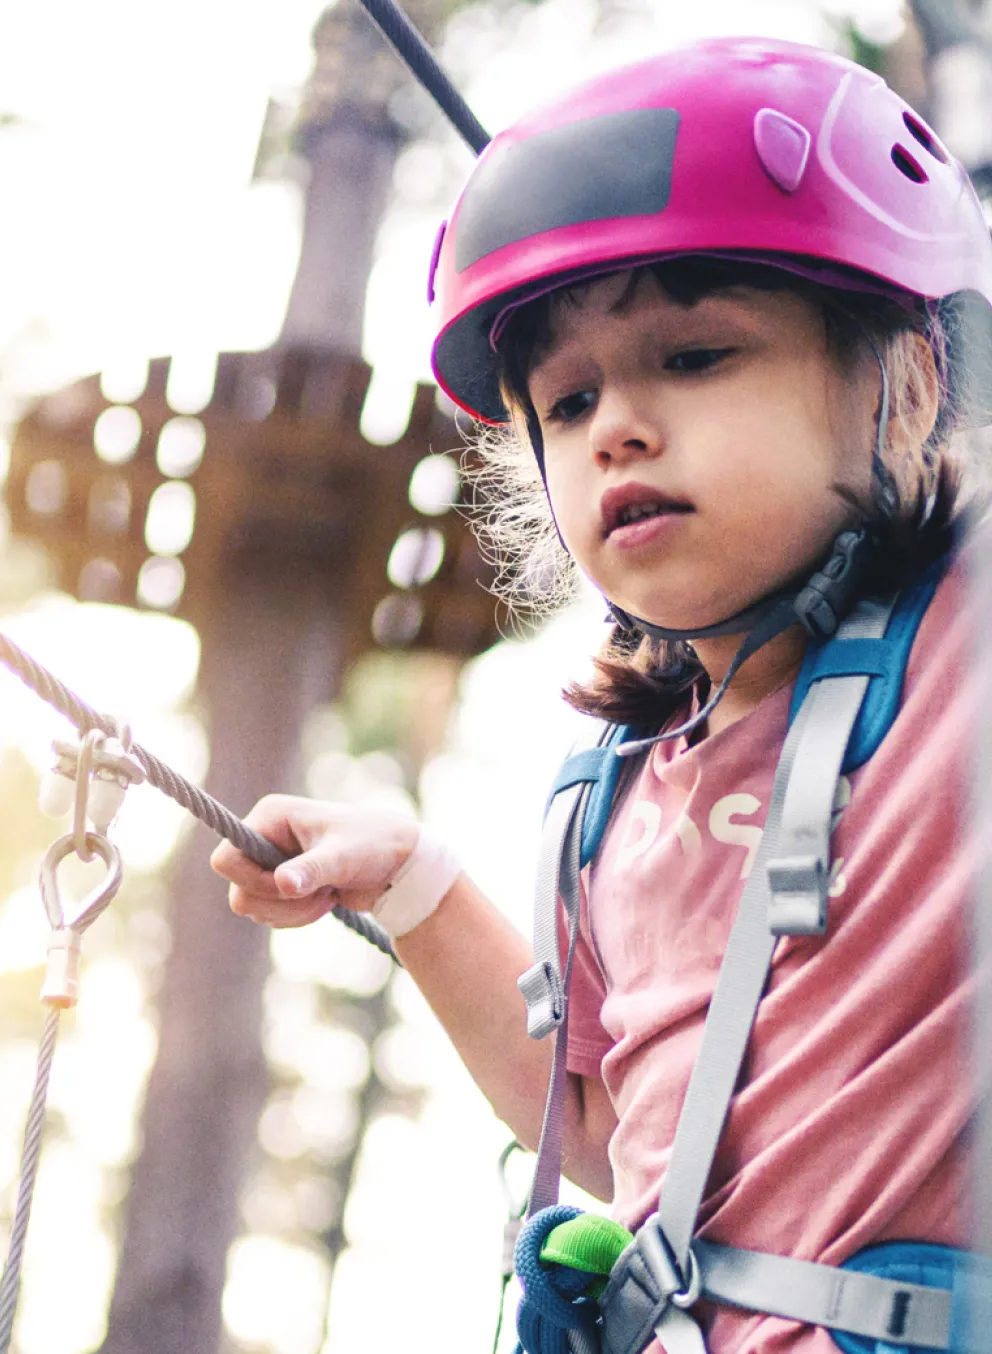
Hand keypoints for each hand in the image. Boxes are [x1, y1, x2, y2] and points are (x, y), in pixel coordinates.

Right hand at [210, 794, 419, 928]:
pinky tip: (325, 901)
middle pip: (238, 891)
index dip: (253, 881)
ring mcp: (271, 862)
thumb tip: (282, 883)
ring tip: (327, 896)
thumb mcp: (344, 857)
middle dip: (279, 903)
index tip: (291, 886)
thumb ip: (312, 869)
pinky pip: (268, 914)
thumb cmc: (374, 846)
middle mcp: (263, 837)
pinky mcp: (281, 884)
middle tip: (319, 894)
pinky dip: (295, 917)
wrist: (397, 865)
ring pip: (251, 907)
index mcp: (270, 817)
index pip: (225, 859)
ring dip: (290, 913)